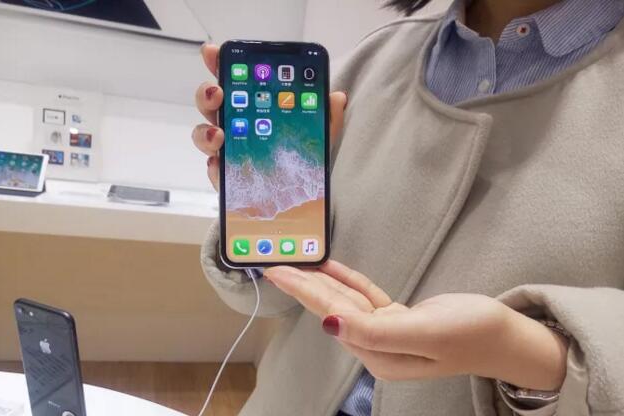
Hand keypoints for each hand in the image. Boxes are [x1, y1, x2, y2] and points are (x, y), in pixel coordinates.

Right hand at [192, 44, 347, 190]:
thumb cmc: (305, 160)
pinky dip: (215, 168)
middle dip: (207, 94)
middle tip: (218, 92)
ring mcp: (228, 151)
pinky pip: (215, 172)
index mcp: (253, 107)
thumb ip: (327, 115)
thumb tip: (337, 97)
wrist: (302, 199)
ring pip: (203, 136)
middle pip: (210, 104)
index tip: (213, 52)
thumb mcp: (320, 135)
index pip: (232, 80)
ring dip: (205, 132)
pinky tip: (220, 166)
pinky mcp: (228, 178)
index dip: (219, 63)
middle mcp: (235, 125)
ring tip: (219, 135)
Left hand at [264, 261, 568, 390]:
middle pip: (334, 308)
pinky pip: (368, 298)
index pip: (334, 315)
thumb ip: (375, 332)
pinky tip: (331, 269)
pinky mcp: (400, 319)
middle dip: (303, 286)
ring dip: (322, 281)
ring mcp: (389, 332)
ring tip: (297, 263)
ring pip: (348, 302)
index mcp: (380, 353)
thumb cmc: (472, 334)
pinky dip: (350, 281)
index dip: (304, 292)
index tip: (278, 274)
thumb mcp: (425, 333)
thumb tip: (330, 324)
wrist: (508, 336)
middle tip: (275, 265)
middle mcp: (379, 345)